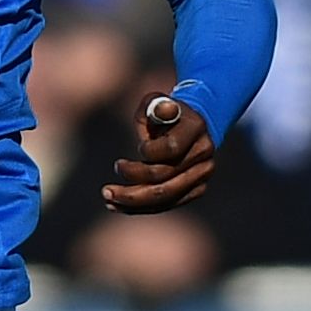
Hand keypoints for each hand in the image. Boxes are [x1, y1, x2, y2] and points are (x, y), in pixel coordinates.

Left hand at [102, 93, 216, 213]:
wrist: (188, 126)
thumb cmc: (162, 113)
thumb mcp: (155, 103)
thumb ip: (156, 105)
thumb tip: (163, 110)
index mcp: (196, 127)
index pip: (170, 148)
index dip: (148, 152)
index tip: (136, 147)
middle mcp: (204, 154)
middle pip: (165, 179)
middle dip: (132, 185)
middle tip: (106, 190)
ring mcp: (202, 175)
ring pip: (165, 197)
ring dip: (133, 202)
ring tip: (108, 199)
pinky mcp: (196, 190)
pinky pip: (167, 204)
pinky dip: (141, 207)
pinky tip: (118, 205)